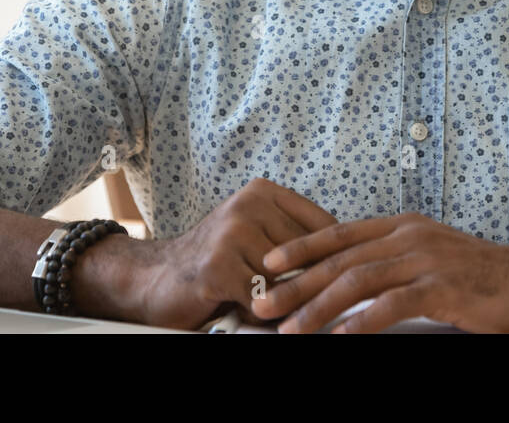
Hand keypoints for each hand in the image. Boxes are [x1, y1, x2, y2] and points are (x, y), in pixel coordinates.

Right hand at [122, 178, 337, 328]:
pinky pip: (262, 300)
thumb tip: (349, 261)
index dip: (341, 258)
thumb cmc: (217, 261)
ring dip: (288, 304)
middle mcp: (249, 205)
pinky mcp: (218, 266)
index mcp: (264, 192)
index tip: (352, 279)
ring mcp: (232, 233)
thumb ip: (297, 240)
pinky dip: (263, 316)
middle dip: (313, 285)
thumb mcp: (258, 235)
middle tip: (319, 304)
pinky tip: (253, 316)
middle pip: (310, 256)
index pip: (326, 226)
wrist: (155, 278)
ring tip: (279, 311)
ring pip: (288, 281)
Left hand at [249, 212, 508, 332]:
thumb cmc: (482, 277)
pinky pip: (391, 305)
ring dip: (318, 307)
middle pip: (340, 259)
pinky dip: (360, 322)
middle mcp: (410, 237)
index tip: (269, 261)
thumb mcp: (432, 260)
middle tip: (263, 302)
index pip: (341, 232)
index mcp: (404, 227)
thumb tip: (352, 284)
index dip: (302, 246)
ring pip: (357, 281)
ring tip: (290, 328)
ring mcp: (426, 260)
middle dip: (296, 282)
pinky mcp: (442, 288)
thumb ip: (394, 266)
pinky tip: (340, 337)